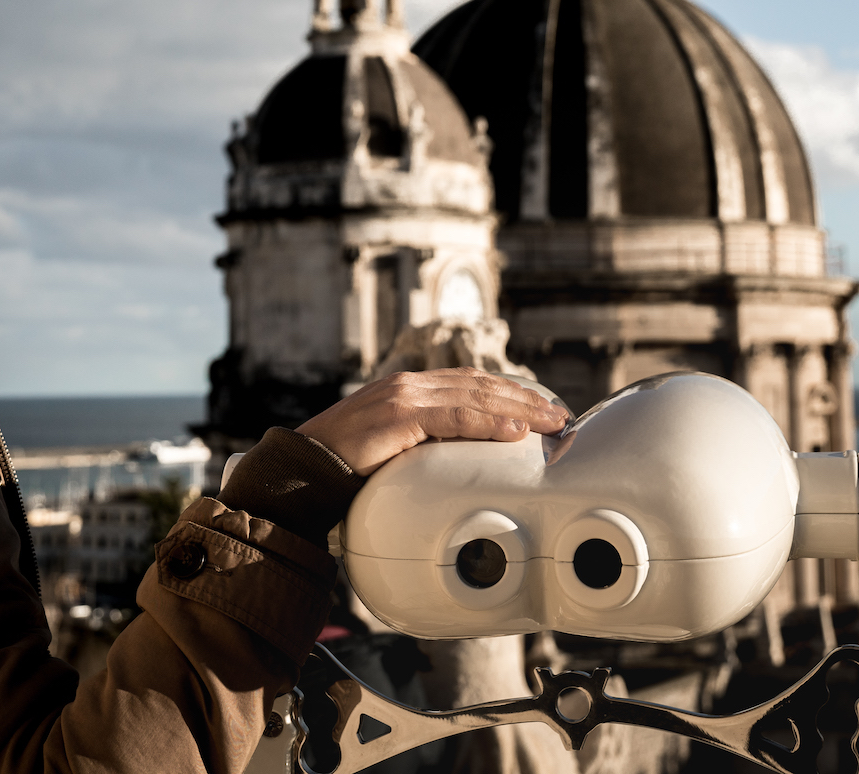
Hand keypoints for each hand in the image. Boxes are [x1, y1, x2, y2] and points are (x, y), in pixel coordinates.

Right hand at [296, 368, 570, 476]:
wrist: (300, 474)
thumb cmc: (343, 472)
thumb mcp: (393, 453)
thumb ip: (423, 448)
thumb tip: (458, 466)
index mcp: (408, 390)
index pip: (468, 384)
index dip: (508, 393)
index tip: (539, 408)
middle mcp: (408, 384)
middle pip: (479, 384)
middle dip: (523, 397)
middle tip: (558, 414)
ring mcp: (403, 395)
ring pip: (474, 395)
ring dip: (518, 406)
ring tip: (550, 420)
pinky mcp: (398, 414)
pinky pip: (455, 416)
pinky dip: (489, 421)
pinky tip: (515, 429)